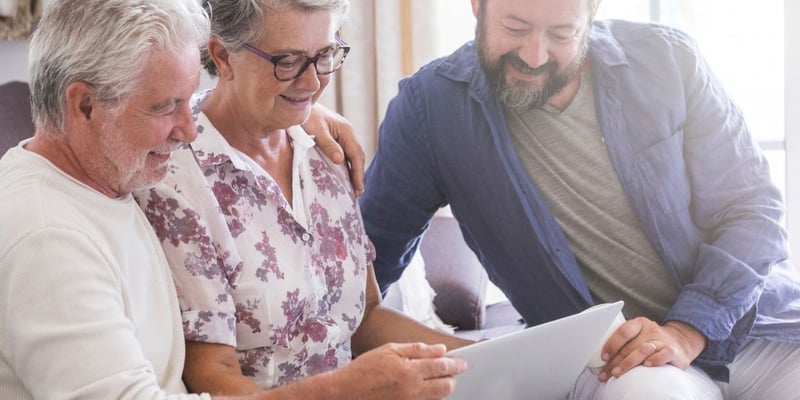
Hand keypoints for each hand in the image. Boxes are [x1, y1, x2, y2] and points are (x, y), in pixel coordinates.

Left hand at [302, 104, 365, 195]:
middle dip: (358, 175)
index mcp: (346, 131)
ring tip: (352, 188)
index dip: (358, 173)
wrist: (298, 104)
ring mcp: (342, 135)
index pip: (356, 155)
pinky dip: (346, 166)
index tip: (358, 188)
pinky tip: (343, 176)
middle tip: (357, 193)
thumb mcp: (317, 130)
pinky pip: (345, 154)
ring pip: (352, 157)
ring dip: (353, 172)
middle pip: (357, 157)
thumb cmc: (307, 116)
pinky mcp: (335, 138)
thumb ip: (328, 145)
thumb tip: (340, 160)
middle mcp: (347, 133)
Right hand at [337, 342, 466, 399]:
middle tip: (453, 372)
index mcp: (410, 371)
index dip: (456, 364)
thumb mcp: (389, 350)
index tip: (462, 363)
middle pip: (446, 386)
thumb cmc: (365, 369)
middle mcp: (413, 390)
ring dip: (443, 389)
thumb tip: (440, 349)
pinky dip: (430, 398)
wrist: (345, 393)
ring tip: (439, 380)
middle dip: (452, 378)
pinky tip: (424, 390)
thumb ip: (417, 349)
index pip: (443, 366)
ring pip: (438, 398)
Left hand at [597, 317, 705, 381]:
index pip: (623, 331)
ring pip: (643, 350)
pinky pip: (664, 354)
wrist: (681, 342)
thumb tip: (603, 360)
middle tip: (605, 373)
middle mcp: (650, 330)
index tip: (603, 357)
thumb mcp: (639, 336)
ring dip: (628, 363)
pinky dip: (655, 360)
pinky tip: (646, 365)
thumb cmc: (652, 341)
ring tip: (617, 373)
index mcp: (639, 324)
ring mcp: (662, 340)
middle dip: (614, 361)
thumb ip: (625, 344)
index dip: (612, 344)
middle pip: (629, 346)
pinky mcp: (673, 351)